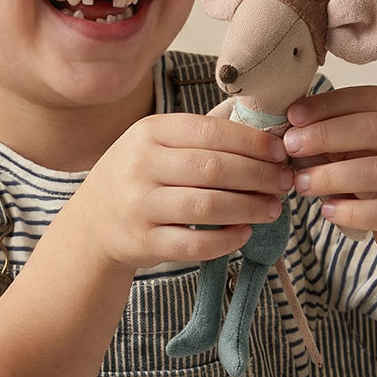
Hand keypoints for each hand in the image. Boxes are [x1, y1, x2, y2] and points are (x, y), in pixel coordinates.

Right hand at [70, 113, 293, 273]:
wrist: (92, 223)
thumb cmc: (138, 177)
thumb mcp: (156, 143)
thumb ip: (201, 135)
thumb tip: (265, 133)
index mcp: (149, 132)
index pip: (210, 132)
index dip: (252, 143)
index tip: (280, 153)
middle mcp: (140, 165)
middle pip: (214, 168)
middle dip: (259, 176)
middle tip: (284, 183)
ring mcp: (139, 205)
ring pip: (208, 206)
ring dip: (250, 208)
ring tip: (272, 208)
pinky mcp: (143, 242)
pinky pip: (195, 244)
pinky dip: (227, 240)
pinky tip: (244, 233)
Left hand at [283, 85, 376, 261]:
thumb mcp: (365, 147)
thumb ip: (336, 133)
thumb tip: (290, 126)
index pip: (369, 98)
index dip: (328, 105)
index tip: (292, 116)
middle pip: (374, 129)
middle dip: (325, 135)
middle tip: (290, 146)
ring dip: (332, 176)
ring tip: (301, 183)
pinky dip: (351, 211)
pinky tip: (327, 211)